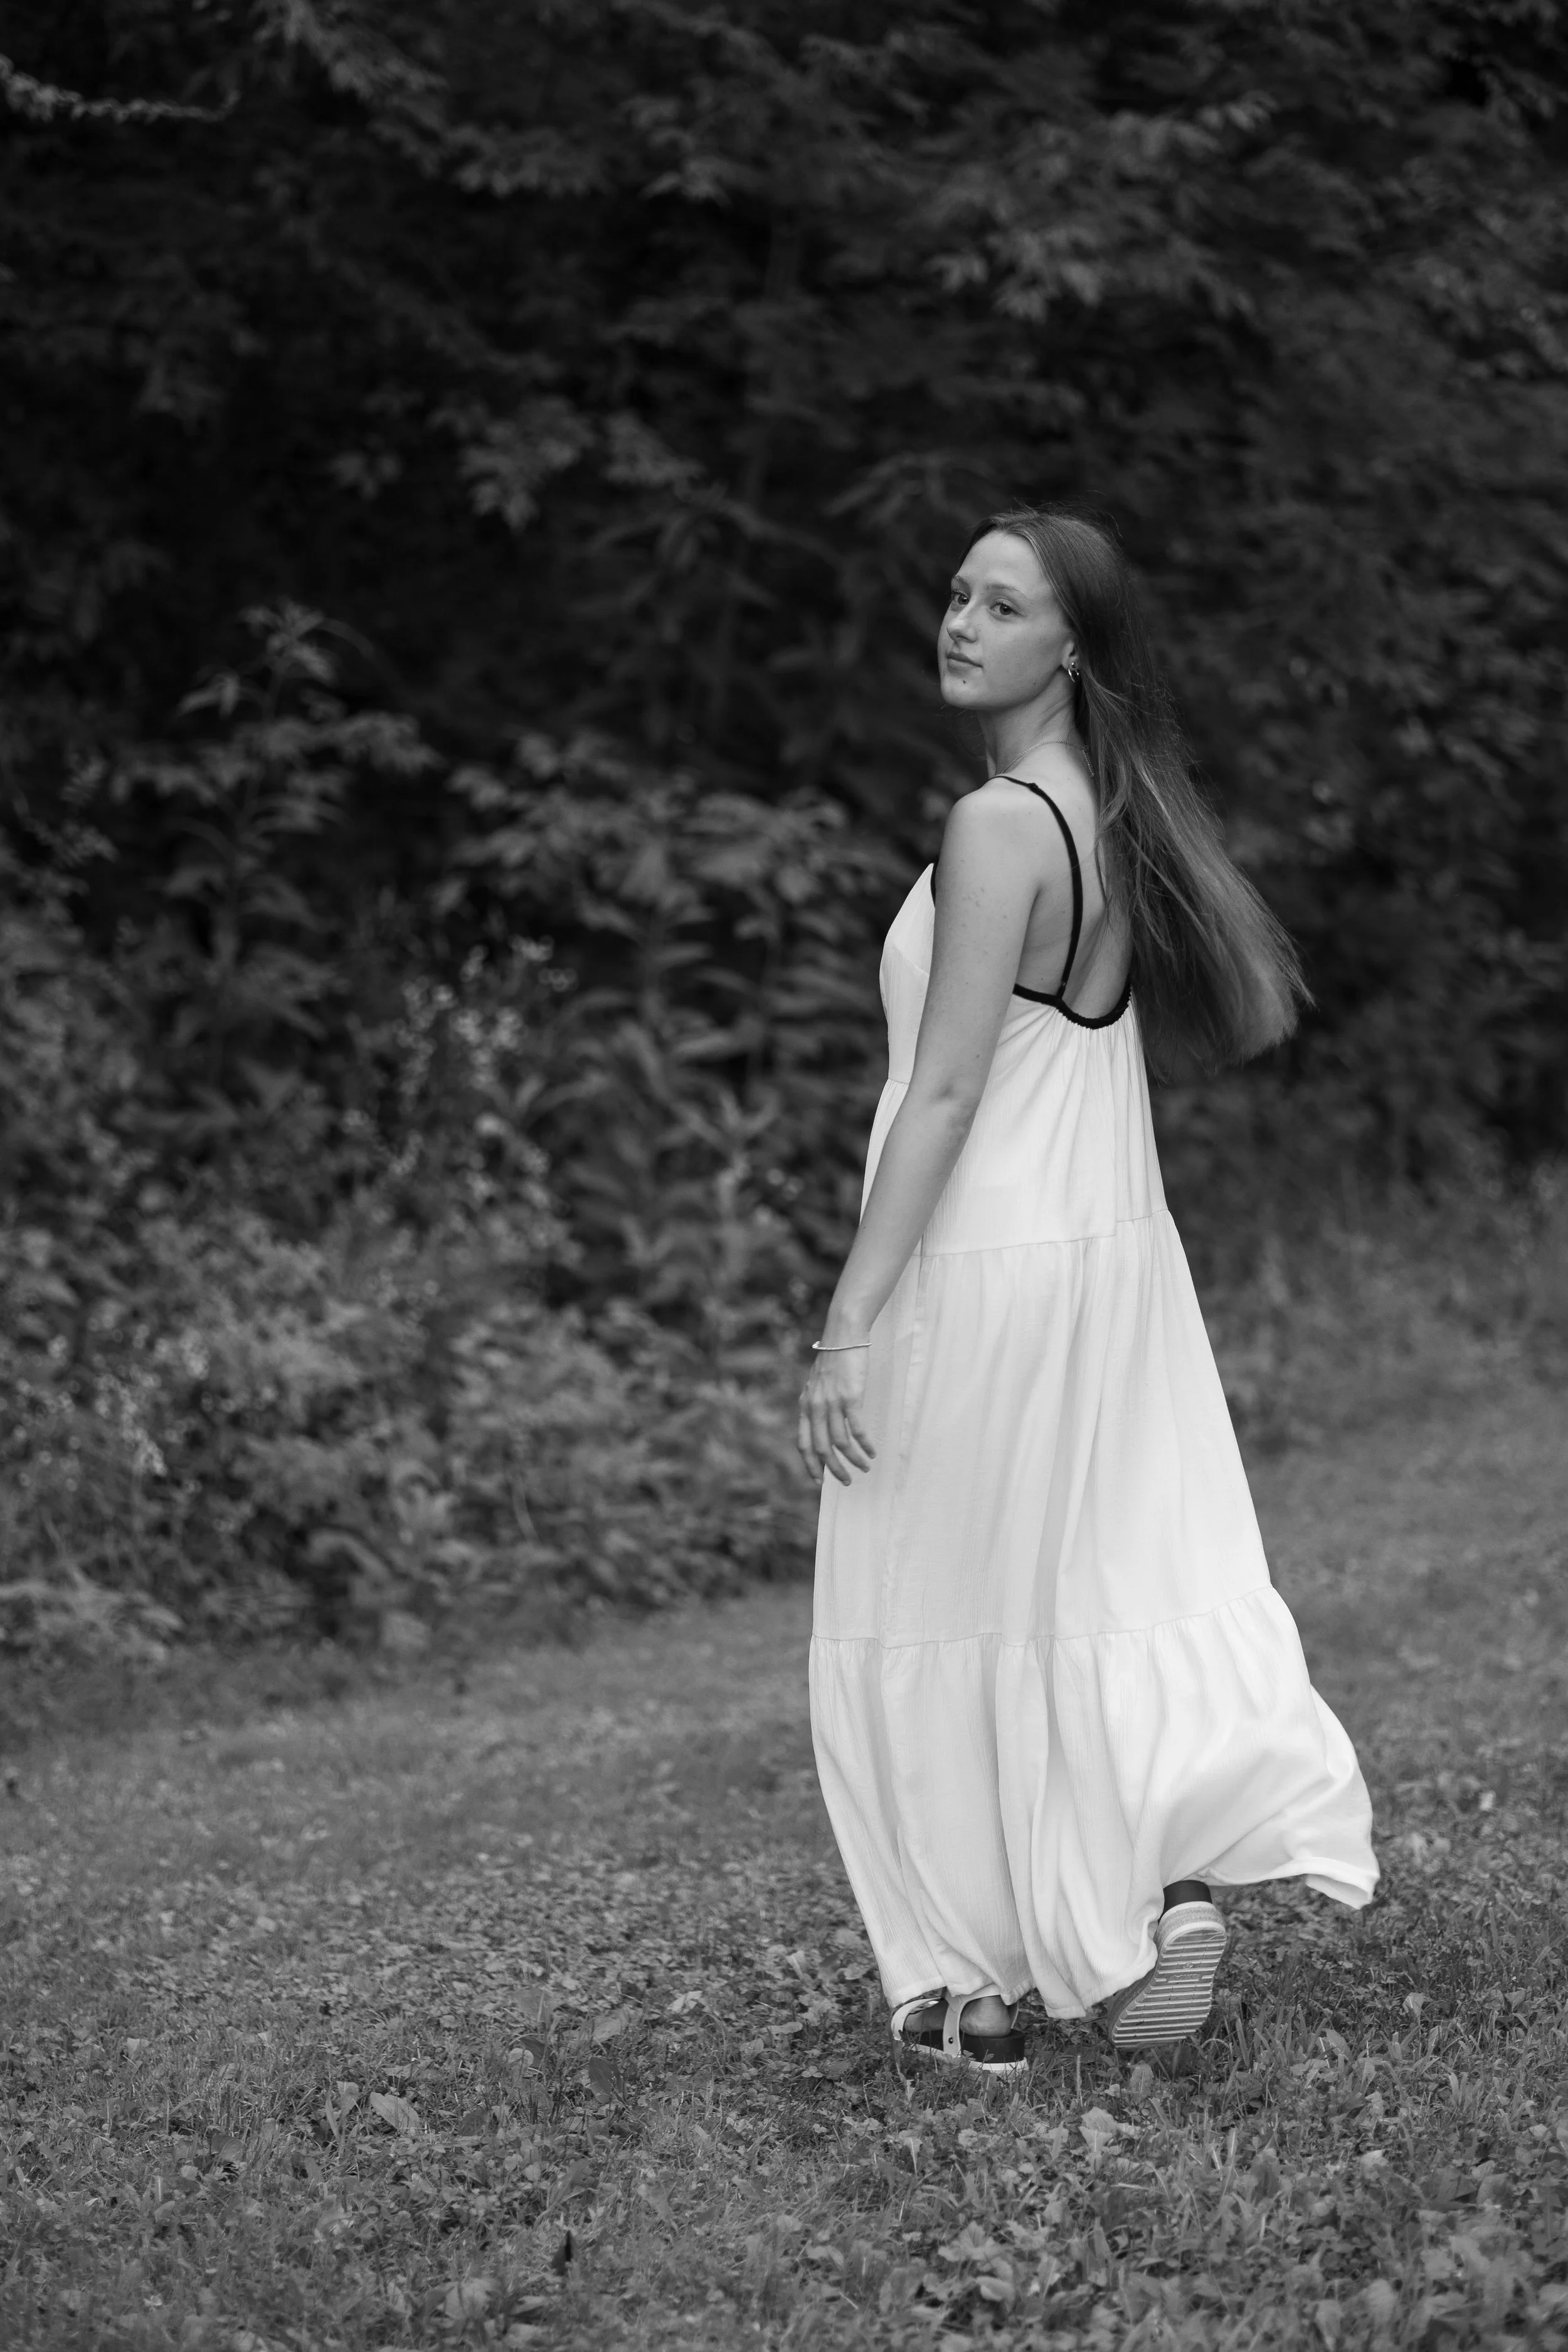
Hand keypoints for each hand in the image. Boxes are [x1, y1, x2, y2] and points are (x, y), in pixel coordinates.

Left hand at [797, 1346, 877, 1485]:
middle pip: (822, 1449)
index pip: (803, 1444)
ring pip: (841, 1442)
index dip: (810, 1465)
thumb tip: (819, 1425)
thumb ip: (815, 1405)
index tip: (819, 1481)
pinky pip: (856, 1430)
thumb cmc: (833, 1360)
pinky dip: (865, 1444)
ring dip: (854, 1460)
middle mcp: (815, 1407)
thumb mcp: (816, 1385)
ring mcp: (832, 1403)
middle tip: (847, 1482)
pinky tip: (872, 1451)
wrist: (843, 1336)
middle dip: (835, 1469)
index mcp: (805, 1406)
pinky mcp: (850, 1398)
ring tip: (865, 1467)